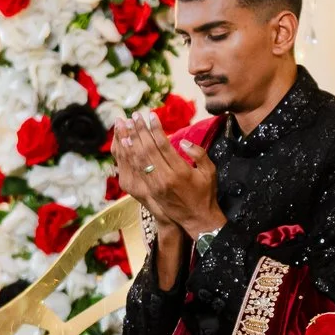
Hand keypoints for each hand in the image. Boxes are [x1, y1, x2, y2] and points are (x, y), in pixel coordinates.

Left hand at [112, 115, 223, 239]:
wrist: (197, 219)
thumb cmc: (205, 193)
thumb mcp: (210, 171)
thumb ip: (198, 154)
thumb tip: (182, 141)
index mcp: (180, 171)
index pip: (163, 145)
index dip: (155, 129)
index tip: (150, 115)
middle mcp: (165, 177)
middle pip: (148, 149)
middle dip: (140, 131)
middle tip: (135, 115)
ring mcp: (155, 185)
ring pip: (139, 159)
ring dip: (131, 141)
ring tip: (126, 125)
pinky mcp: (149, 190)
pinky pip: (136, 170)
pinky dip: (129, 156)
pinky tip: (125, 144)